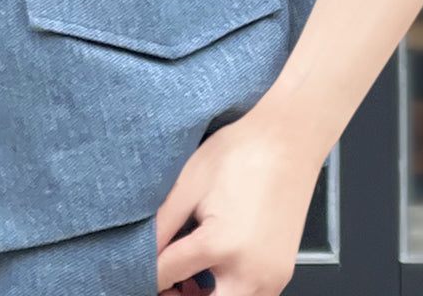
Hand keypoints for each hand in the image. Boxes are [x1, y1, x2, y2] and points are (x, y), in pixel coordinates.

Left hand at [154, 109, 323, 294]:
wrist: (287, 142)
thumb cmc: (241, 154)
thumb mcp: (190, 183)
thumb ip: (163, 225)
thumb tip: (141, 251)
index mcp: (219, 245)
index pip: (166, 276)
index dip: (144, 273)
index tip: (135, 269)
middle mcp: (249, 272)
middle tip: (164, 283)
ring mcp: (271, 278)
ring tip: (186, 282)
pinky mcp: (282, 275)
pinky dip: (228, 294)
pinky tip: (212, 276)